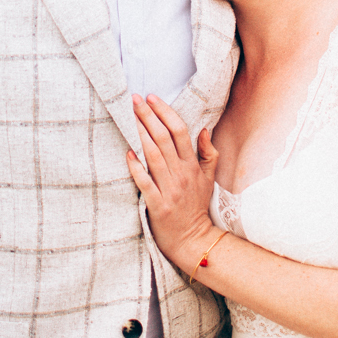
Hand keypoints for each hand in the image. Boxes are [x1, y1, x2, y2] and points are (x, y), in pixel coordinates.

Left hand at [126, 95, 217, 271]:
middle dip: (148, 116)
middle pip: (163, 138)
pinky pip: (144, 182)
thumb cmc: (197, 206)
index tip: (153, 98)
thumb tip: (203, 130)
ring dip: (141, 134)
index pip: (179, 132)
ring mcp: (169, 189)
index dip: (165, 112)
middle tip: (135, 99)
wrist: (193, 239)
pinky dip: (136, 167)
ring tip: (130, 116)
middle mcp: (181, 174)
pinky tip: (128, 153)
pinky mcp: (157, 204)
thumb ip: (207, 154)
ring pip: (153, 155)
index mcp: (192, 166)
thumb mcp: (208, 179)